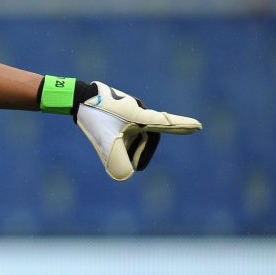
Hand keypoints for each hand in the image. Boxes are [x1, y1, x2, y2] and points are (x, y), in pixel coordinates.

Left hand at [75, 81, 201, 180]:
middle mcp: (138, 110)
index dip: (183, 126)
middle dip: (143, 152)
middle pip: (148, 136)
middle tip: (138, 169)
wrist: (76, 97)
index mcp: (140, 116)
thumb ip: (116, 159)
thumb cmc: (93, 117)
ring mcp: (129, 108)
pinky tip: (108, 140)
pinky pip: (126, 126)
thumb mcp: (105, 140)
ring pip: (136, 132)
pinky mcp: (119, 109)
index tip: (199, 126)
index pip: (166, 123)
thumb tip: (125, 177)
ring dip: (130, 146)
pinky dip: (122, 138)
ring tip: (114, 154)